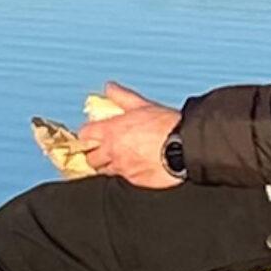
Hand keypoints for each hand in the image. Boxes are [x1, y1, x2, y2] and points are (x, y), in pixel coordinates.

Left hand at [56, 81, 183, 188]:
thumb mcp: (142, 105)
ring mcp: (123, 168)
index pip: (84, 135)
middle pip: (90, 158)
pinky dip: (125, 174)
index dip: (87, 136)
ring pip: (104, 171)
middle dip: (95, 154)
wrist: (185, 147)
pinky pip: (123, 180)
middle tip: (102, 151)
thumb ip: (122, 97)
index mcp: (112, 131)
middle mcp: (113, 151)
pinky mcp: (135, 181)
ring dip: (108, 166)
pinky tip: (134, 167)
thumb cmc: (166, 125)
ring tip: (119, 159)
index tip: (91, 136)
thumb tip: (110, 88)